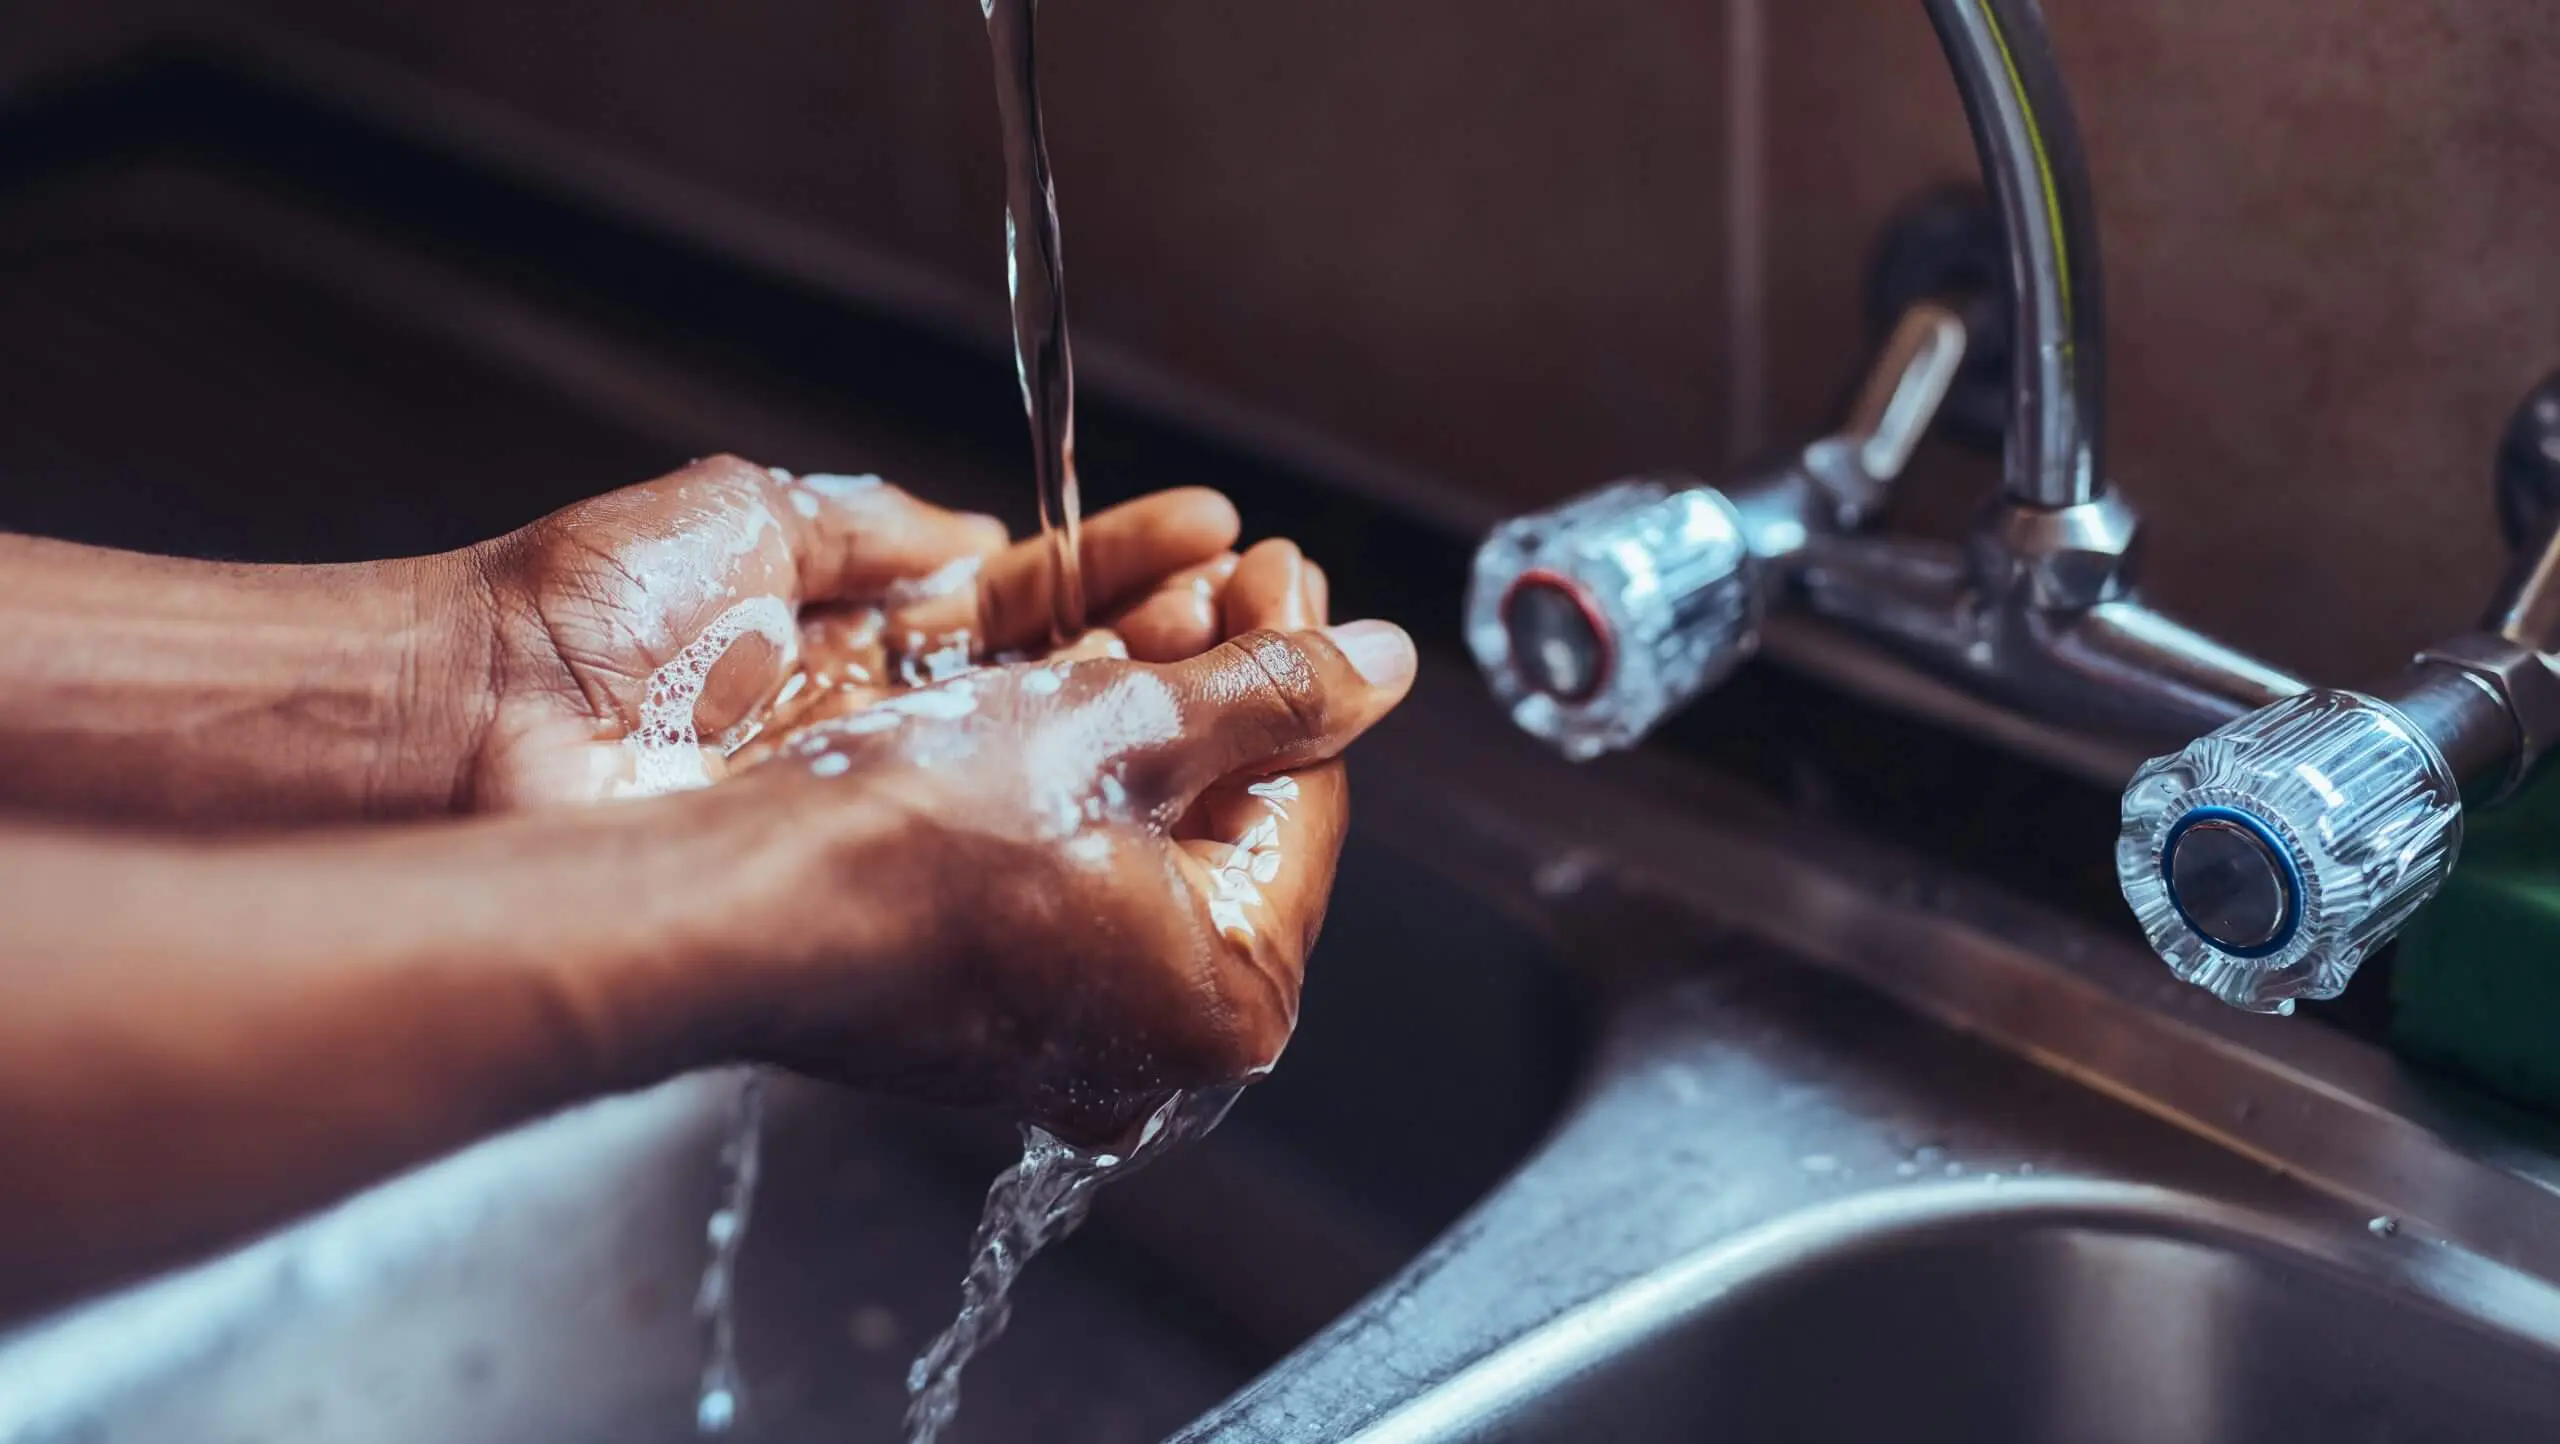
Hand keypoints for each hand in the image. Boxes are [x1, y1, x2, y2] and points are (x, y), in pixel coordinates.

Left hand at [455, 455, 1240, 807]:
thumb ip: (879, 531)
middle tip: (1277, 596)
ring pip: (1069, 756)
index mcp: (867, 642)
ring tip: (1263, 635)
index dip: (1126, 570)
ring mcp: (894, 811)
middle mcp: (898, 735)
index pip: (1035, 604)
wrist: (479, 728)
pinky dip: (1108, 784)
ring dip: (1173, 695)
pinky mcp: (876, 875)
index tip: (1218, 540)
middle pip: (1075, 685)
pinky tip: (1191, 739)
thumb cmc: (584, 615)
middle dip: (1184, 635)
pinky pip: (1017, 831)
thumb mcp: (753, 516)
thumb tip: (987, 537)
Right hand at [713, 540, 1411, 1140]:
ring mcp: (1053, 1019)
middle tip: (1232, 568)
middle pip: (1222, 814)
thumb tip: (1380, 663)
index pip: (1304, 803)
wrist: (724, 900)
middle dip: (1226, 675)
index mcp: (1222, 997)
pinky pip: (1053, 855)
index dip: (1302, 664)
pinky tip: (1059, 671)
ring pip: (1134, 826)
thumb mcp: (1125, 724)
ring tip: (1150, 592)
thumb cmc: (916, 836)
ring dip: (1148, 700)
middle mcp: (1145, 1034)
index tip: (1283, 569)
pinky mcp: (971, 986)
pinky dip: (1065, 763)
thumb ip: (1271, 690)